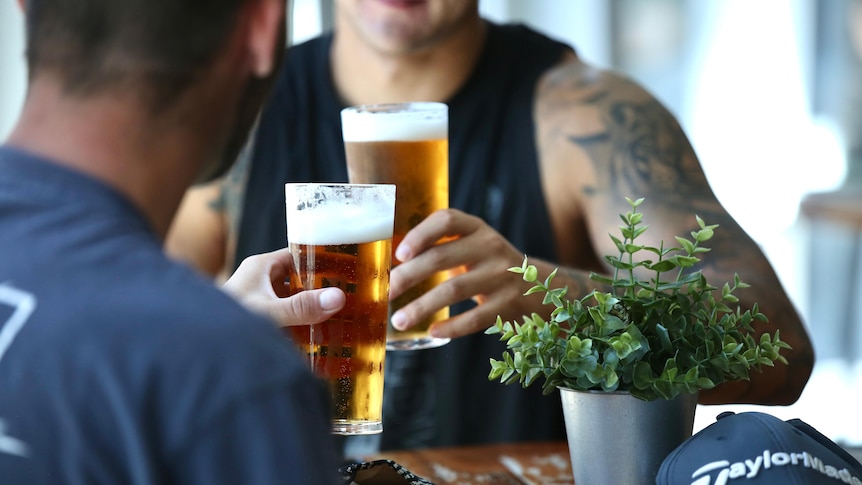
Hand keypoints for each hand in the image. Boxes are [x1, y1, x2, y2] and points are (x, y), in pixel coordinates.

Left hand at [221, 248, 345, 326]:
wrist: (201, 348)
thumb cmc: (224, 322)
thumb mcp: (269, 313)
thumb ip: (302, 307)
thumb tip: (337, 297)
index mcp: (261, 266)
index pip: (298, 255)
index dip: (320, 260)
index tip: (345, 268)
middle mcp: (261, 280)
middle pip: (299, 279)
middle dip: (321, 288)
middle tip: (350, 295)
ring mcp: (261, 301)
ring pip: (294, 300)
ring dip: (311, 308)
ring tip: (342, 316)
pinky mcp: (260, 320)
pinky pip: (287, 318)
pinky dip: (301, 325)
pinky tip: (320, 336)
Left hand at [389, 209, 543, 338]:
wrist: (541, 287)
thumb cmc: (489, 265)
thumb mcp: (472, 246)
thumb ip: (440, 248)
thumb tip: (389, 268)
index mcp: (476, 228)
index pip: (447, 220)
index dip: (420, 234)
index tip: (399, 254)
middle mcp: (490, 246)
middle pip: (442, 257)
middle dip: (408, 276)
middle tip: (386, 293)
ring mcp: (502, 275)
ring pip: (454, 289)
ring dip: (422, 306)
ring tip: (398, 321)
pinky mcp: (509, 304)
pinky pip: (475, 317)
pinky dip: (452, 326)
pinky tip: (432, 331)